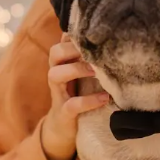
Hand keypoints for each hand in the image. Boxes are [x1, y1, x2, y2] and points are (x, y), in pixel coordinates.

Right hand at [41, 34, 109, 159]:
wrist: (64, 126)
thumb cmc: (76, 93)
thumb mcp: (81, 72)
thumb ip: (87, 56)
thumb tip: (104, 36)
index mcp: (61, 63)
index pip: (62, 42)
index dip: (75, 35)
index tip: (95, 33)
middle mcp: (56, 74)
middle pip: (54, 53)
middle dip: (72, 49)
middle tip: (94, 51)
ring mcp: (57, 93)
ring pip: (55, 74)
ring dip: (76, 69)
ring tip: (97, 71)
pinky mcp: (63, 111)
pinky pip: (72, 104)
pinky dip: (88, 101)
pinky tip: (104, 98)